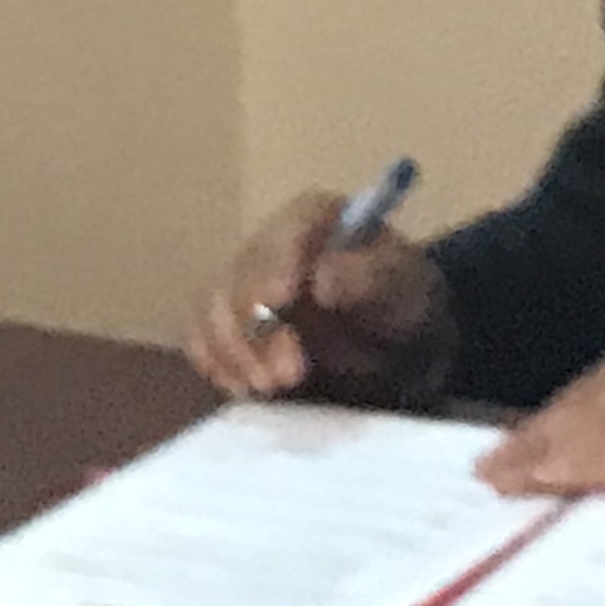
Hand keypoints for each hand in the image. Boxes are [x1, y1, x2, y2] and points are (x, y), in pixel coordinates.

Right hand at [188, 189, 450, 400]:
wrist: (391, 336)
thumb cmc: (400, 296)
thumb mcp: (403, 283)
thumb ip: (369, 277)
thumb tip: (323, 281)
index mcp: (315, 216)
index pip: (286, 232)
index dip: (276, 265)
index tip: (278, 301)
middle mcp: (270, 241)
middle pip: (242, 276)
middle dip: (257, 328)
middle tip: (285, 374)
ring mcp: (243, 280)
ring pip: (213, 307)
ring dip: (235, 353)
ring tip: (269, 388)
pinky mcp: (228, 319)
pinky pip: (201, 335)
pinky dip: (216, 362)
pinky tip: (242, 387)